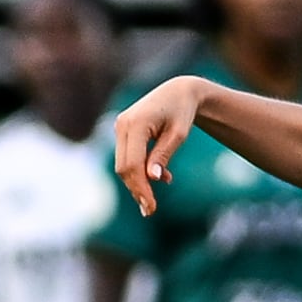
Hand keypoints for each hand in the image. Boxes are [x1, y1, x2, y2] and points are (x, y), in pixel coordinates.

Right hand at [110, 77, 210, 214]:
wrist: (178, 91)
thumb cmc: (182, 111)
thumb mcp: (178, 134)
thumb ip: (163, 155)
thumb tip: (152, 178)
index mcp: (135, 123)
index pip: (132, 164)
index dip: (140, 188)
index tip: (151, 207)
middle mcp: (122, 125)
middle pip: (124, 167)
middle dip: (136, 190)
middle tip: (150, 210)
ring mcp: (120, 127)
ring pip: (123, 164)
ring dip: (138, 182)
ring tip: (156, 196)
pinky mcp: (122, 132)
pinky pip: (127, 157)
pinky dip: (139, 171)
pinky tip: (159, 177)